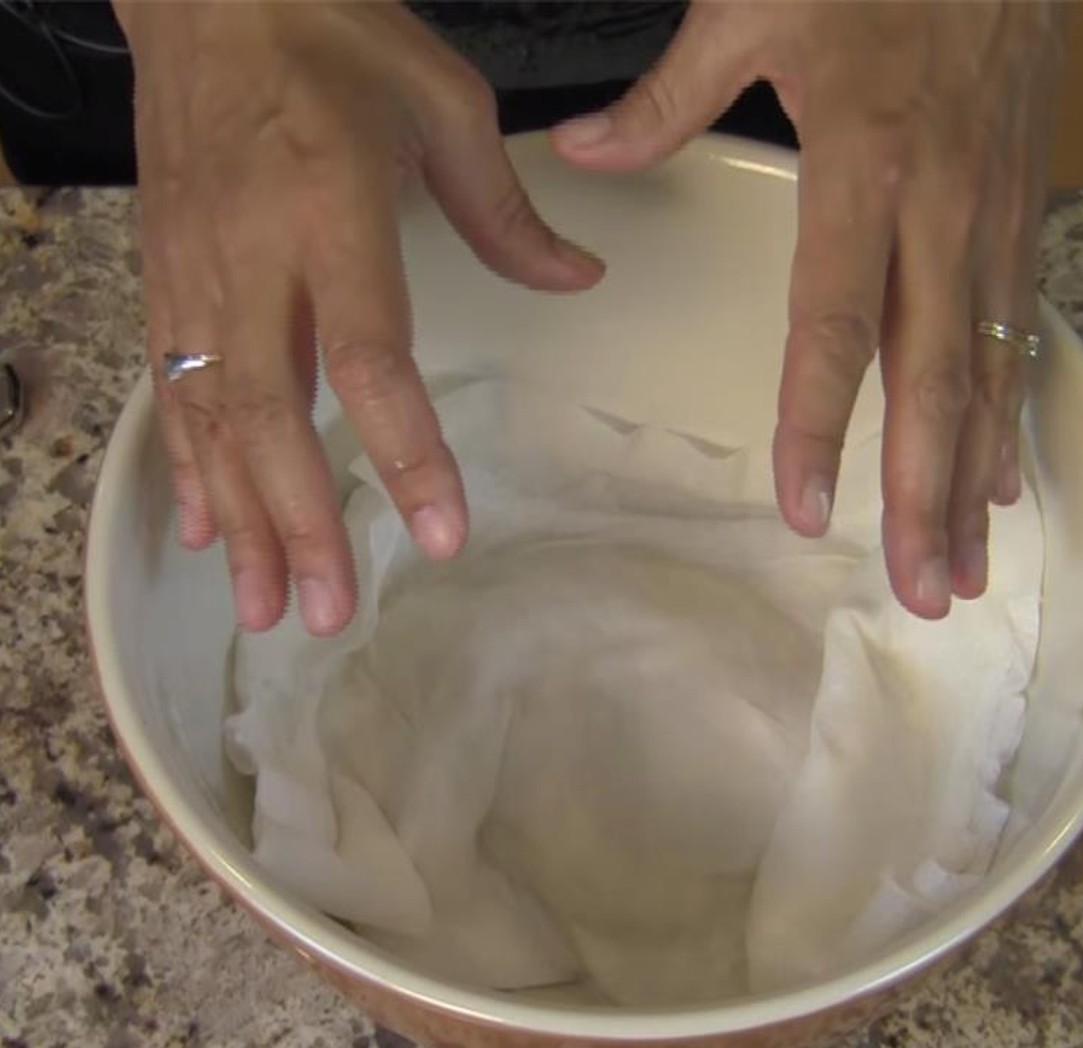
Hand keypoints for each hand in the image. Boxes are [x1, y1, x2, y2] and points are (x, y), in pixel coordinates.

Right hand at [117, 1, 603, 634]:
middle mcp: (252, 254)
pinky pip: (169, 386)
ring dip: (242, 519)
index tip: (439, 535)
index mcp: (329, 208)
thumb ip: (507, 211)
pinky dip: (190, 465)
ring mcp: (194, 269)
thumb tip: (579, 277)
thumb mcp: (444, 103)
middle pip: (272, 414)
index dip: (405, 453)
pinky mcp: (163, 273)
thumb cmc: (331, 32)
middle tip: (329, 613)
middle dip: (301, 523)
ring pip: (211, 417)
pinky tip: (206, 531)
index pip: (370, 357)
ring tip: (265, 606)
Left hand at [552, 0, 1061, 618]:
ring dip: (975, 479)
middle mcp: (944, 206)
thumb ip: (670, 95)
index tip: (805, 508)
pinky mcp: (1029, 208)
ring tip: (962, 565)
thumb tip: (584, 159)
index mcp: (866, 160)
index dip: (818, 423)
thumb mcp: (756, 0)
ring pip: (990, 370)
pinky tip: (1002, 479)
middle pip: (934, 378)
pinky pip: (1023, 331)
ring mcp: (998, 213)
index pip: (836, 323)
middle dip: (925, 494)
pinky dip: (1012, 413)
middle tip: (920, 587)